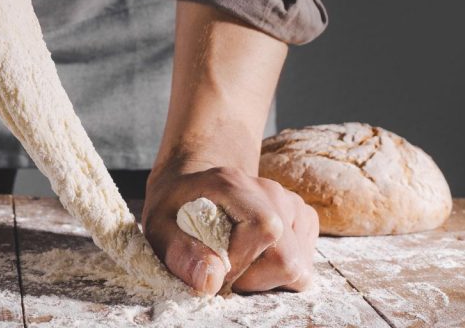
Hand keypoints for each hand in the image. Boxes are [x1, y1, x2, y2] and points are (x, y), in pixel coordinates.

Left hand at [143, 159, 318, 294]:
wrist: (192, 188)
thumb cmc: (175, 209)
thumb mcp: (159, 228)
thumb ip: (179, 253)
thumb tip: (211, 280)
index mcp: (232, 183)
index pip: (264, 230)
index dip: (242, 263)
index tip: (215, 270)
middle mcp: (269, 190)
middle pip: (288, 256)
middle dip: (255, 278)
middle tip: (225, 271)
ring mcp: (291, 203)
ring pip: (300, 265)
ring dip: (266, 277)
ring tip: (238, 263)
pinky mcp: (303, 218)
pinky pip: (305, 261)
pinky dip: (279, 270)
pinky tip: (255, 258)